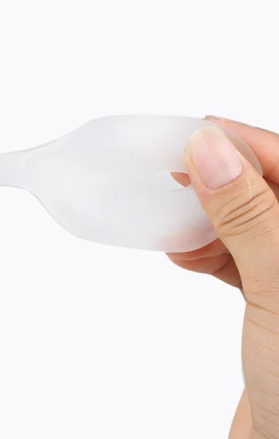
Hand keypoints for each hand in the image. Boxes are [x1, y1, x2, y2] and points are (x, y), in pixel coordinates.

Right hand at [170, 115, 278, 438]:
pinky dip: (208, 250)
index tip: (189, 135)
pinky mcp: (274, 303)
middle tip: (169, 172)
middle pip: (270, 190)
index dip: (242, 144)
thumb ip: (250, 217)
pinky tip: (184, 252)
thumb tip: (212, 150)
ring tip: (171, 218)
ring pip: (252, 222)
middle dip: (220, 178)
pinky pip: (240, 257)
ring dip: (209, 216)